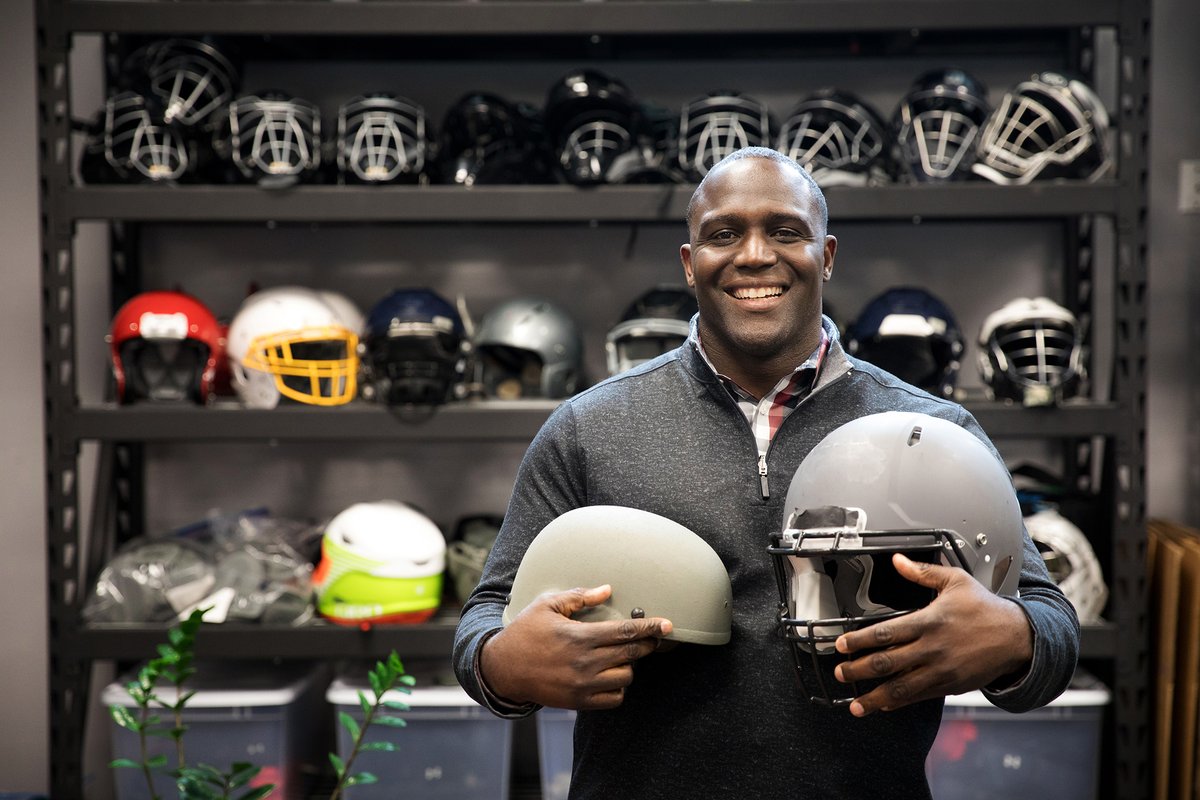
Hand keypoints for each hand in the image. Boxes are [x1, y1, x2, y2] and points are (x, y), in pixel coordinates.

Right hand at [480, 584, 672, 710]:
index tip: (668, 624)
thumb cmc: (526, 631)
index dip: (650, 628)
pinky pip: (614, 699)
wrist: (503, 668)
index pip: (625, 632)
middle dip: (648, 645)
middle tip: (654, 638)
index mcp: (579, 636)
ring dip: (629, 665)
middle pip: (631, 654)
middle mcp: (585, 662)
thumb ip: (579, 597)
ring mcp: (583, 685)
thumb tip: (607, 589)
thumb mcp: (547, 605)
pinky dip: (618, 688)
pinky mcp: (579, 702)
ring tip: (622, 656)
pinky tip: (611, 675)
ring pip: (625, 677)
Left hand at [833, 553, 1032, 717]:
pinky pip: (919, 697)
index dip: (860, 641)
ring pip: (901, 688)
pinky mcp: (949, 686)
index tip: (841, 645)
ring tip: (855, 705)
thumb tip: (898, 560)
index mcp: (930, 621)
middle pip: (887, 663)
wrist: (1018, 637)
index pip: (885, 633)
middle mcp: (932, 648)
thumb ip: (922, 572)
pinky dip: (899, 702)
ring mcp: (941, 670)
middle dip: (859, 670)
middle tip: (840, 673)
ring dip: (874, 698)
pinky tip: (884, 705)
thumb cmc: (986, 609)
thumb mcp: (956, 582)